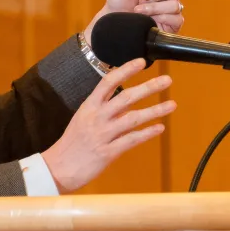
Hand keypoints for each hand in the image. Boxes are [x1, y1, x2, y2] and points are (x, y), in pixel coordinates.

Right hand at [42, 59, 175, 192]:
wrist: (57, 168)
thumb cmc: (71, 144)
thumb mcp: (82, 119)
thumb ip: (103, 109)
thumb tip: (126, 102)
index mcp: (89, 106)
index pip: (108, 82)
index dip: (126, 70)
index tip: (141, 62)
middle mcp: (96, 118)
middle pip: (126, 97)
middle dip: (149, 87)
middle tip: (167, 80)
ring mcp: (102, 135)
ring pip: (133, 118)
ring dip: (155, 110)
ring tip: (171, 104)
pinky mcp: (108, 153)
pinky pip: (131, 140)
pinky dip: (147, 133)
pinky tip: (159, 128)